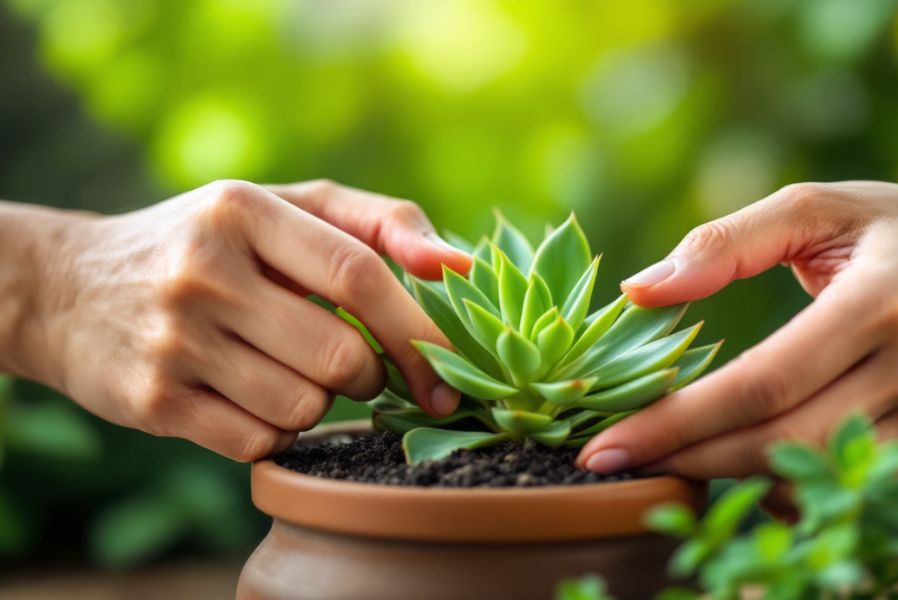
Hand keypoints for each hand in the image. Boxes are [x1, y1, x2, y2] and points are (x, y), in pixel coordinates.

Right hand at [13, 179, 470, 460]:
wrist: (70, 289)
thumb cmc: (211, 243)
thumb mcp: (284, 207)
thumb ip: (379, 223)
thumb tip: (461, 266)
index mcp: (244, 210)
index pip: (359, 274)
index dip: (416, 329)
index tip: (447, 371)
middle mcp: (203, 271)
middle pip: (340, 356)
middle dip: (369, 375)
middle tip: (355, 365)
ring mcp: (173, 340)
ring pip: (304, 408)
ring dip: (320, 403)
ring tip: (289, 370)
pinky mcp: (152, 402)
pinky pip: (259, 443)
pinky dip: (276, 432)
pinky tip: (252, 397)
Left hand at [578, 181, 897, 480]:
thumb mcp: (824, 208)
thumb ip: (727, 240)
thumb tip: (639, 288)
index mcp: (879, 304)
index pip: (763, 382)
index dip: (678, 421)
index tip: (605, 443)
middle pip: (779, 443)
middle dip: (685, 461)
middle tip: (608, 461)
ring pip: (807, 475)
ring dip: (721, 479)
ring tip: (652, 463)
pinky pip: (840, 484)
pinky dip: (775, 485)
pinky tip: (724, 467)